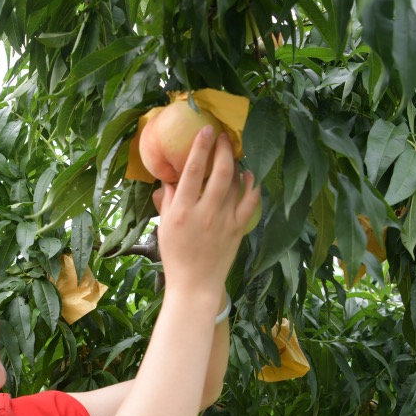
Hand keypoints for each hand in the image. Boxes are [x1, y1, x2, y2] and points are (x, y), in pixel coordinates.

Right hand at [154, 127, 258, 305]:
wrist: (195, 285)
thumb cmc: (175, 256)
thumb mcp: (164, 227)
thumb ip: (167, 200)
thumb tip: (171, 178)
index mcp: (182, 211)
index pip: (191, 172)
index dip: (200, 148)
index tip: (206, 130)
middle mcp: (204, 213)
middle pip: (218, 173)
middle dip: (222, 150)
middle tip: (223, 136)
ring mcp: (224, 221)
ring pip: (234, 184)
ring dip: (235, 164)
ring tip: (233, 153)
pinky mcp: (237, 230)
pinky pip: (249, 203)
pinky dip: (251, 186)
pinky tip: (250, 174)